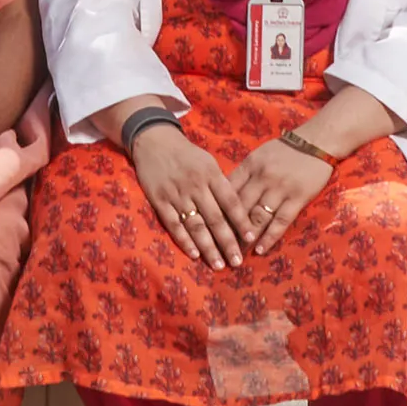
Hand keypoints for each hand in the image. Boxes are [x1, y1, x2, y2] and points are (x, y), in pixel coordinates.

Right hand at [126, 121, 248, 267]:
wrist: (154, 140)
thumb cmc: (187, 154)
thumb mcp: (208, 162)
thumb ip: (221, 184)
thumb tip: (238, 211)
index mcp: (211, 175)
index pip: (231, 201)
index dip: (242, 221)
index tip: (252, 239)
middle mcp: (196, 186)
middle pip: (215, 218)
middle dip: (228, 242)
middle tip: (237, 262)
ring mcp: (177, 195)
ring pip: (196, 226)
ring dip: (208, 248)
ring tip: (219, 265)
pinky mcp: (159, 201)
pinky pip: (174, 225)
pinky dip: (184, 241)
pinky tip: (195, 255)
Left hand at [226, 134, 333, 257]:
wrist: (316, 141)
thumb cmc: (285, 149)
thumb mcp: (258, 156)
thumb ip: (243, 174)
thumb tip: (223, 194)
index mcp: (250, 165)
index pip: (228, 190)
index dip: (217, 210)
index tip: (209, 227)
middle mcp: (262, 177)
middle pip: (240, 207)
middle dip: (228, 228)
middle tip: (218, 247)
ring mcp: (280, 189)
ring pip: (258, 217)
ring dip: (247, 237)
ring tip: (237, 253)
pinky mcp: (298, 198)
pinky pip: (281, 221)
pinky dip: (269, 237)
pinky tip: (260, 249)